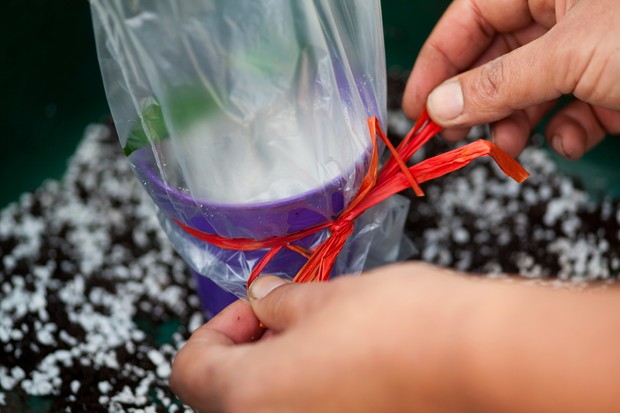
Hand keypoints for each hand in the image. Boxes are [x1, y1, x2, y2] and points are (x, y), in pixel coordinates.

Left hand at [169, 263, 479, 411]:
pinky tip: (349, 362)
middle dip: (252, 349)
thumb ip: (279, 302)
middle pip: (227, 393)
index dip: (219, 326)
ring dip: (283, 370)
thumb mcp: (325, 296)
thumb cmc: (404, 327)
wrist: (481, 360)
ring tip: (325, 334)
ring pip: (271, 405)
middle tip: (288, 316)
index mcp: (249, 398)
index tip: (254, 307)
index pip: (191, 367)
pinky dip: (314, 391)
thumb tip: (263, 298)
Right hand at [403, 0, 619, 158]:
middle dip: (476, 101)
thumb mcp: (570, 55)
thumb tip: (442, 105)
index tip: (418, 105)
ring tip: (505, 146)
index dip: (439, 61)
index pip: (472, 16)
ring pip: (530, 91)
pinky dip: (565, 133)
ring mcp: (589, 51)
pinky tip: (570, 139)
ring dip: (514, 124)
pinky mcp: (610, 88)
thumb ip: (500, 82)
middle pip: (497, 58)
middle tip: (451, 133)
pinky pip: (570, 111)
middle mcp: (566, 13)